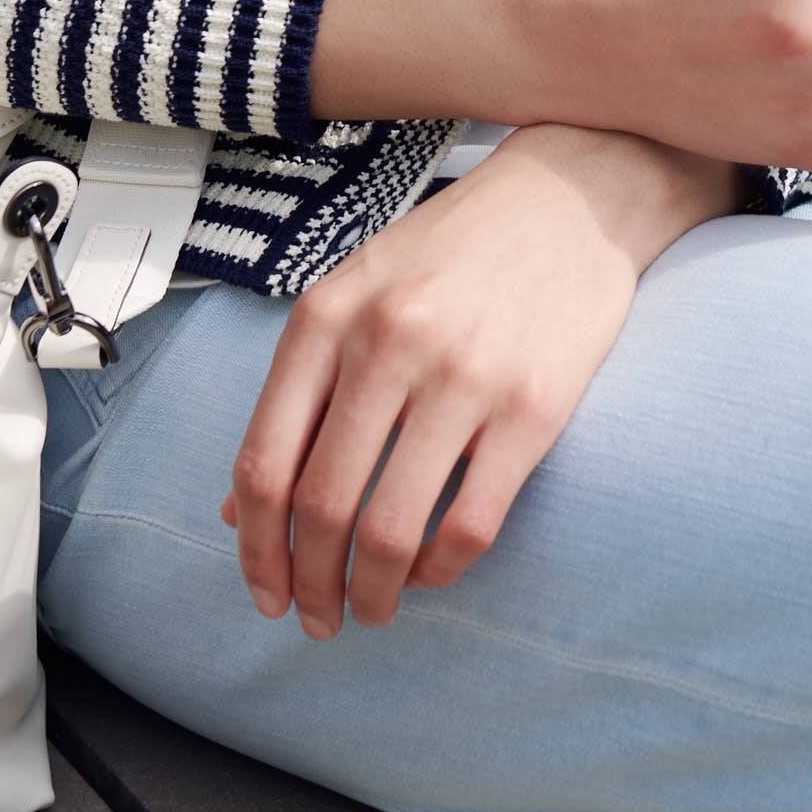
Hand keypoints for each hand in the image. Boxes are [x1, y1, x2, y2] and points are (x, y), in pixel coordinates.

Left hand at [223, 126, 736, 638]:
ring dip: (372, 593)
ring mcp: (463, 376)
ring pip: (390, 529)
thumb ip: (301, 389)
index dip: (255, 546)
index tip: (265, 590)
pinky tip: (432, 572)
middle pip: (321, 505)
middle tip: (318, 617)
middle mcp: (388, 343)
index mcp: (328, 316)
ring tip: (373, 608)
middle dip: (310, 583)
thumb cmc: (455, 249)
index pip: (265, 460)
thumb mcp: (357, 292)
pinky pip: (470, 524)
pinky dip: (441, 571)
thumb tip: (241, 504)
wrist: (571, 194)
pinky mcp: (534, 408)